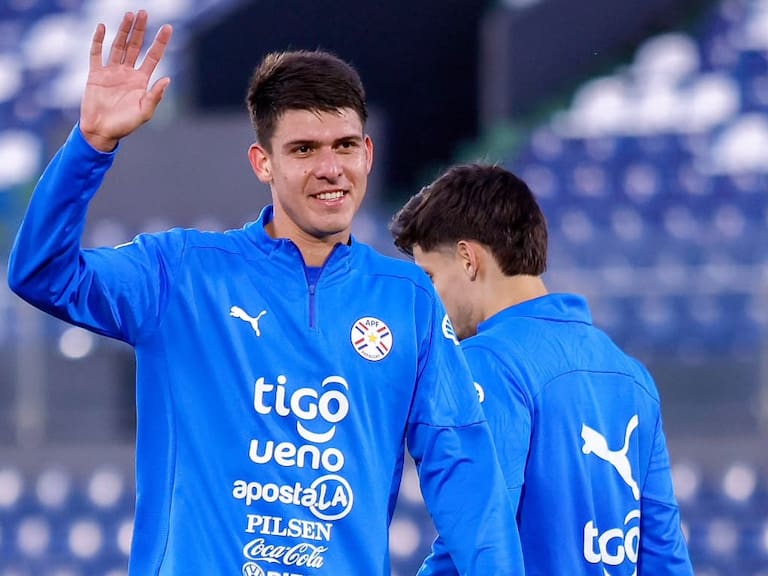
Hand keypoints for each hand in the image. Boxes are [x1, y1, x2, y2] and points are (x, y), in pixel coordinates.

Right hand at [80, 10, 172, 151]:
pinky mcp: (95, 74)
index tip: (168, 27)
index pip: (153, 56)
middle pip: (135, 46)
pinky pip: (96, 53)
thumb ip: (155, 96)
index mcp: (141, 81)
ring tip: (130, 15)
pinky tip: (102, 27)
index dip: (160, 42)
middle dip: (140, 30)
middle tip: (144, 13)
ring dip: (123, 30)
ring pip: (118, 45)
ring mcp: (111, 72)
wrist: (101, 132)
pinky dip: (98, 40)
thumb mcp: (144, 112)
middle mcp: (127, 73)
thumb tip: (168, 79)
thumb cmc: (125, 125)